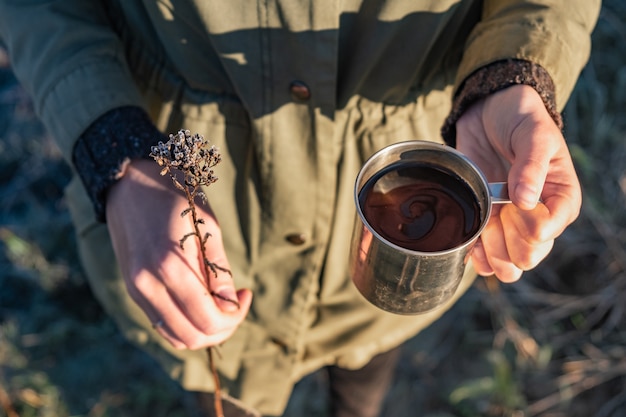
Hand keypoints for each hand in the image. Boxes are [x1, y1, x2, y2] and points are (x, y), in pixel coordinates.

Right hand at [106, 159, 251, 348]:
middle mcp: (148, 286)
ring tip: (221, 306)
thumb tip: (231, 306)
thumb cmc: (176, 196)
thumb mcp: (208, 226)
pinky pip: (161, 324)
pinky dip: (185, 324)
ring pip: (175, 337)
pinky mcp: (132, 290)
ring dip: (204, 331)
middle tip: (237, 304)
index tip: (247, 294)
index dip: (235, 316)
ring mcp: (136, 291)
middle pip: (192, 336)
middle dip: (223, 328)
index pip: (208, 320)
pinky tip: (200, 303)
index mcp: (170, 268)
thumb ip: (219, 271)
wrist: (131, 181)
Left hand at [455, 85, 581, 281]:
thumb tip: (526, 201)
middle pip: (528, 256)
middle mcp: (540, 218)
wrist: (490, 113)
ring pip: (509, 265)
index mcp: (561, 199)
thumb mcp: (533, 134)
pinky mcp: (488, 224)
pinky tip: (469, 243)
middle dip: (506, 241)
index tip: (512, 199)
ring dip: (491, 253)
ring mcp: (512, 224)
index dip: (523, 222)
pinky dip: (476, 256)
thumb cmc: (520, 119)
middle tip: (495, 211)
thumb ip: (531, 165)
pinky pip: (486, 259)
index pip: (544, 232)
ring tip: (481, 225)